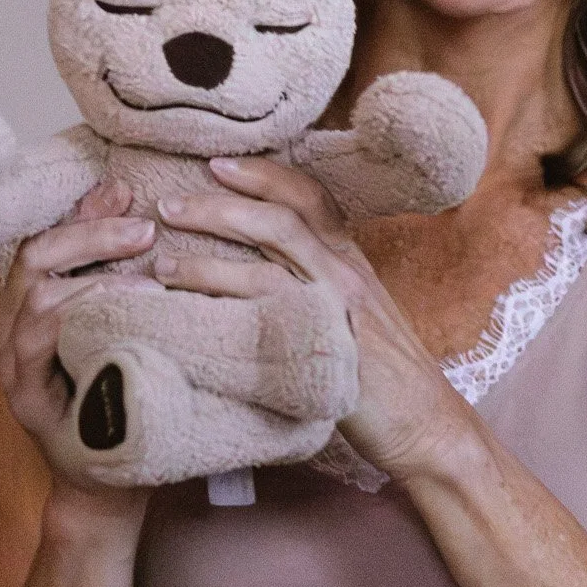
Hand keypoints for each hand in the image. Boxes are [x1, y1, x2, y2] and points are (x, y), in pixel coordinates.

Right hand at [0, 179, 158, 518]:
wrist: (111, 486)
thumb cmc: (124, 395)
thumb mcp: (123, 324)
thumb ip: (117, 271)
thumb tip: (126, 197)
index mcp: (30, 307)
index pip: (44, 238)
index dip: (83, 212)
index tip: (127, 190)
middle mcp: (10, 331)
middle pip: (35, 257)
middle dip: (90, 235)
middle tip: (146, 228)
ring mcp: (13, 367)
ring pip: (36, 295)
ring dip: (94, 276)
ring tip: (150, 276)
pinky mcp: (26, 400)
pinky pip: (41, 342)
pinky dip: (85, 316)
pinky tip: (134, 311)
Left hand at [151, 156, 485, 481]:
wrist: (426, 423)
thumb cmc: (385, 372)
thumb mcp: (356, 311)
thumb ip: (318, 281)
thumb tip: (264, 266)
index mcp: (350, 259)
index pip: (309, 196)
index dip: (263, 174)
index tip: (217, 163)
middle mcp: (345, 275)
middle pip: (279, 220)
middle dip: (219, 207)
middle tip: (168, 205)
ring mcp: (336, 313)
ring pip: (265, 269)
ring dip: (205, 263)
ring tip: (160, 265)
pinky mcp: (323, 354)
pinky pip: (264, 324)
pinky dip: (221, 313)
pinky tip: (185, 319)